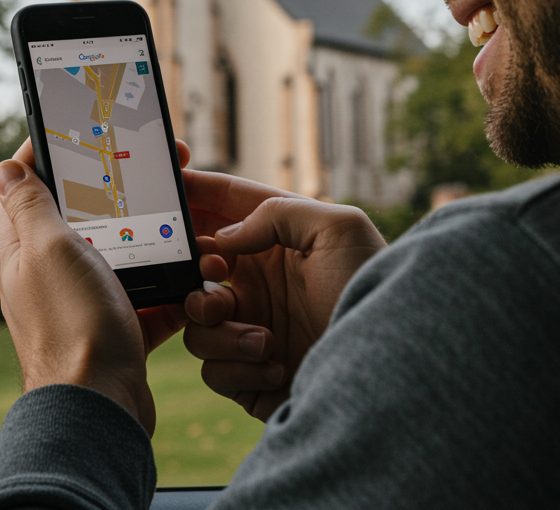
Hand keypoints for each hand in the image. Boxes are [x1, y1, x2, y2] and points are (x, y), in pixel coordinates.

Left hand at [0, 137, 191, 435]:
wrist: (101, 407)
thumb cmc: (71, 325)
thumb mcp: (48, 250)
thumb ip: (30, 206)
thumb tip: (4, 168)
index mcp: (24, 248)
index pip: (32, 183)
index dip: (58, 152)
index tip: (89, 131)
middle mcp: (51, 271)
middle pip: (88, 213)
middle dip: (122, 187)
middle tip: (158, 167)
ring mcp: (86, 297)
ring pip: (125, 248)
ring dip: (155, 233)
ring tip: (185, 215)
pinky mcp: (118, 323)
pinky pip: (149, 290)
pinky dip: (171, 280)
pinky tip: (193, 268)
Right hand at [181, 172, 385, 420]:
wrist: (390, 371)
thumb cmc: (370, 291)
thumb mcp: (340, 229)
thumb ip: (280, 213)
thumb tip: (227, 236)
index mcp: (278, 241)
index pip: (228, 208)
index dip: (197, 193)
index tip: (169, 184)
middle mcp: (261, 282)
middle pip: (197, 266)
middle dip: (196, 271)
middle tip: (219, 276)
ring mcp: (252, 327)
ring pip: (197, 321)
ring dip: (222, 330)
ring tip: (265, 339)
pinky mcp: (248, 375)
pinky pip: (212, 368)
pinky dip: (238, 368)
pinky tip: (277, 366)